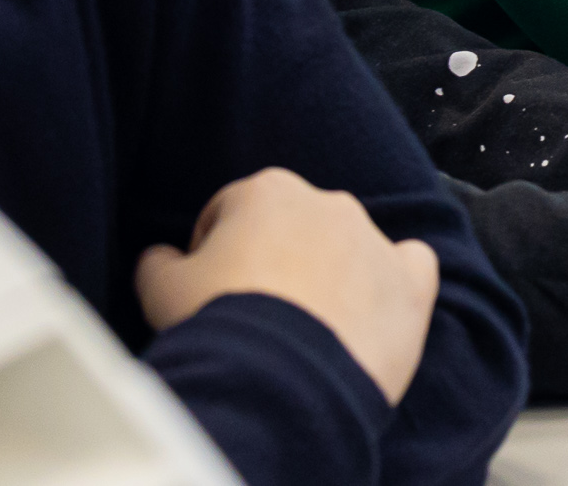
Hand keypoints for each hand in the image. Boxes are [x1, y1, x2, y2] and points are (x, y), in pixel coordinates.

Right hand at [137, 168, 439, 406]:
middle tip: (256, 315)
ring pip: (349, 248)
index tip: (209, 291)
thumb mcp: (159, 289)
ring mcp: (374, 239)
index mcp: (266, 191)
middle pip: (293, 227)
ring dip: (330, 275)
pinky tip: (372, 314)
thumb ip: (157, 262)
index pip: (231, 212)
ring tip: (306, 331)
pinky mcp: (410, 281)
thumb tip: (160, 256)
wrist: (281, 376)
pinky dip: (394, 285)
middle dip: (275, 261)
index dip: (213, 253)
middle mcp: (327, 202)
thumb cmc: (217, 322)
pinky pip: (410, 268)